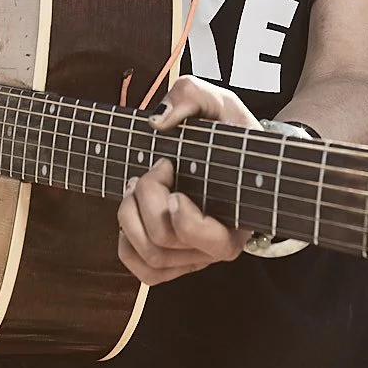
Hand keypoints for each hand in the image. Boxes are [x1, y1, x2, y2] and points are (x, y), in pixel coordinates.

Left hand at [116, 77, 259, 285]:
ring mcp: (196, 256)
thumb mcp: (218, 102)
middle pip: (165, 241)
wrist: (232, 154)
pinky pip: (144, 270)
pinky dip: (126, 244)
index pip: (214, 242)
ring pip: (150, 256)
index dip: (184, 217)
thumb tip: (157, 122)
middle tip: (156, 166)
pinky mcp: (176, 261)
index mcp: (241, 215)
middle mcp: (220, 245)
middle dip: (146, 196)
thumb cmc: (228, 131)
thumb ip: (190, 98)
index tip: (172, 171)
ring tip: (135, 186)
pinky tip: (132, 215)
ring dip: (128, 216)